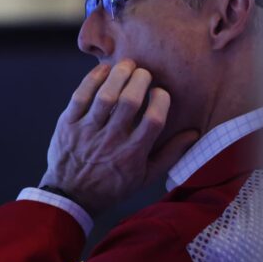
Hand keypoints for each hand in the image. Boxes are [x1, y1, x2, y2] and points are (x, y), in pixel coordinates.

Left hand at [39, 60, 199, 215]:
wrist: (71, 196)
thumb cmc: (113, 185)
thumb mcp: (145, 177)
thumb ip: (170, 154)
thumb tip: (194, 133)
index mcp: (133, 154)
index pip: (153, 120)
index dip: (160, 100)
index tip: (160, 92)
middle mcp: (111, 141)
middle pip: (130, 101)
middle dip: (141, 80)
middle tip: (144, 73)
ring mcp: (88, 132)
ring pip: (106, 96)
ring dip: (119, 75)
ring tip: (127, 65)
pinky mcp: (68, 125)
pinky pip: (80, 96)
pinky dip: (93, 79)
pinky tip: (103, 70)